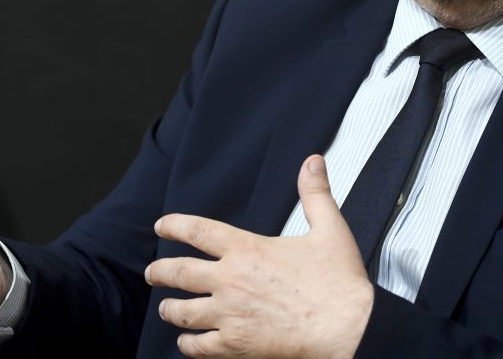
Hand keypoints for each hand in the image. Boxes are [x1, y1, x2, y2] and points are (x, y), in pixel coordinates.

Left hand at [146, 155, 373, 358]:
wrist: (349, 330)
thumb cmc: (340, 284)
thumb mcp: (330, 229)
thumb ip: (315, 193)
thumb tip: (312, 162)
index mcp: (248, 249)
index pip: (198, 231)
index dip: (175, 225)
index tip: (162, 226)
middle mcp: (231, 280)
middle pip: (179, 272)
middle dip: (160, 271)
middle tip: (152, 271)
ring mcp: (230, 315)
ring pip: (183, 312)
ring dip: (170, 309)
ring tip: (166, 307)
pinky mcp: (236, 345)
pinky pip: (199, 346)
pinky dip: (188, 344)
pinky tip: (186, 343)